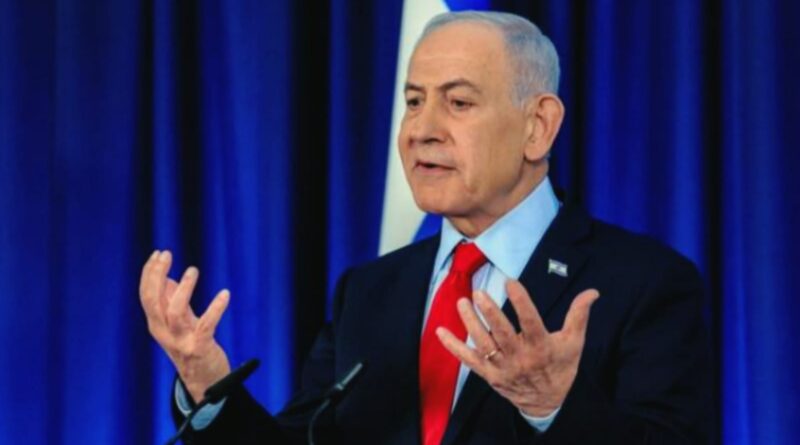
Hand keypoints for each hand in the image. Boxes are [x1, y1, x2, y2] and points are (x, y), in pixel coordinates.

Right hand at [139, 250, 231, 402]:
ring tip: (193, 270)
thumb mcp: (179, 323)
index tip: (158, 253)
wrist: (204, 381)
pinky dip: (216, 308)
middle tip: (167, 254)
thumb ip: (171, 301)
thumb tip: (165, 277)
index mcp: (156, 324)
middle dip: (155, 275)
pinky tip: (225, 294)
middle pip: (153, 301)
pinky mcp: (199, 347)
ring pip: (174, 312)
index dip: (149, 273)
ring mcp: (180, 341)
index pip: (145, 295)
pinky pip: (206, 324)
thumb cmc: (191, 347)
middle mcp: (163, 332)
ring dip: (183, 289)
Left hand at [436, 280, 598, 416]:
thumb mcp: (574, 343)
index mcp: (542, 348)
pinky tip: (440, 331)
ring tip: (462, 302)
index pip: (531, 323)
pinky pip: (468, 360)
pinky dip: (453, 347)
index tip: (511, 281)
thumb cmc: (561, 367)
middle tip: (479, 293)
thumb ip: (579, 315)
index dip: (521, 302)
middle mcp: (520, 359)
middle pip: (503, 335)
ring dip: (470, 324)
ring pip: (484, 345)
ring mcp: (502, 369)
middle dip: (490, 314)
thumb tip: (593, 292)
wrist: (547, 403)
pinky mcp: (489, 376)